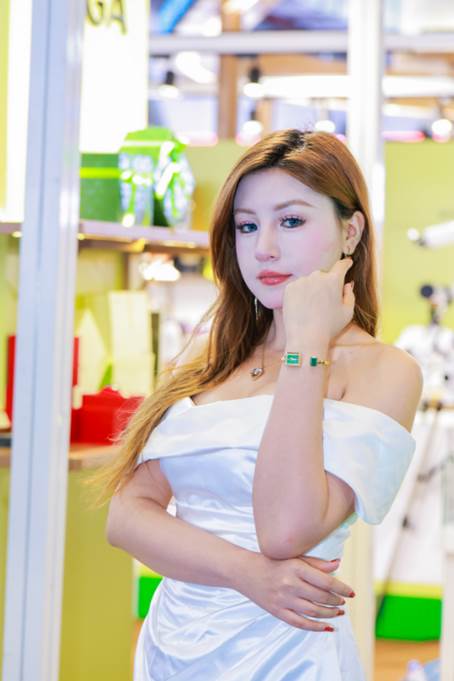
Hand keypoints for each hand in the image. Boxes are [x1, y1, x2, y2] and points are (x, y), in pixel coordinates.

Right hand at [235, 552, 354, 630]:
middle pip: (320, 597)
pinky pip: (300, 623)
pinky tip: (327, 627)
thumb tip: (337, 564)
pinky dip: (316, 627)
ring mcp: (283, 599)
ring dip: (330, 614)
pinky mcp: (277, 611)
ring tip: (339, 613)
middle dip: (336, 601)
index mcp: (295, 567)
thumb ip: (315, 562)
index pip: (325, 581)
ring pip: (313, 611)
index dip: (341, 588)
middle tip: (343, 602)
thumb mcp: (293, 557)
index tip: (351, 592)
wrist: (244, 571)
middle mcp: (289, 584)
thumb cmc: (271, 561)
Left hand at [282, 258, 354, 342]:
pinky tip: (302, 308)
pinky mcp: (289, 288)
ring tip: (312, 308)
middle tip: (325, 302)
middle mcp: (317, 276)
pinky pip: (298, 287)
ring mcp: (302, 281)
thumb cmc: (329, 327)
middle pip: (324, 276)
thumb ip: (350, 294)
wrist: (305, 337)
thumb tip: (346, 284)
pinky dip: (300, 294)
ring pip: (310, 281)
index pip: (341, 265)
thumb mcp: (347, 312)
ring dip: (312, 289)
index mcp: (334, 280)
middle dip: (326, 284)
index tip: (347, 262)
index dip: (345, 263)